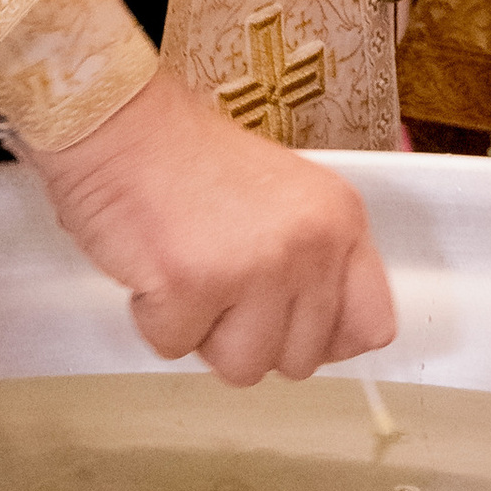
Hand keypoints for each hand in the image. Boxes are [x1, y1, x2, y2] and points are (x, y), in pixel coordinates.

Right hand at [29, 63, 396, 385]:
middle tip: (219, 279)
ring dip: (203, 333)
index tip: (289, 322)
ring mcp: (255, 269)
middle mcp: (310, 245)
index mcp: (340, 220)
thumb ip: (315, 260)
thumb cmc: (185, 157)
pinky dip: (154, 318)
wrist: (119, 123)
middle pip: (300, 359)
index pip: (370, 326)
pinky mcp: (191, 287)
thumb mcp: (284, 199)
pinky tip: (154, 265)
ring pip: (242, 368)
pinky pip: (175, 346)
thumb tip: (323, 336)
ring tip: (187, 271)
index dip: (323, 338)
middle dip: (251, 335)